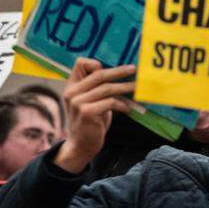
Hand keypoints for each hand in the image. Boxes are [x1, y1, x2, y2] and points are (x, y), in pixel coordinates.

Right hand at [55, 58, 135, 173]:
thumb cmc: (91, 121)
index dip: (96, 63)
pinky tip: (128, 109)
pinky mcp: (86, 112)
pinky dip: (122, 104)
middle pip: (99, 74)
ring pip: (107, 88)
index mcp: (72, 86)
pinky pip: (110, 102)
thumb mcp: (91, 101)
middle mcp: (72, 92)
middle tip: (133, 69)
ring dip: (125, 88)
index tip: (114, 67)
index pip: (80, 64)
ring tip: (136, 88)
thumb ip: (98, 88)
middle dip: (119, 71)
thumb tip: (120, 72)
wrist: (82, 144)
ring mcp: (78, 102)